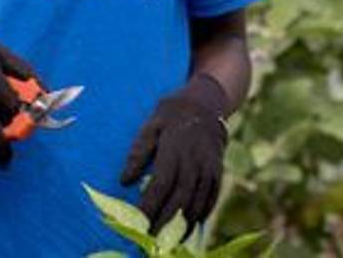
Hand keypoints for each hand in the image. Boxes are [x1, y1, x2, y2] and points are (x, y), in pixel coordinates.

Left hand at [120, 74, 228, 235]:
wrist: (207, 102)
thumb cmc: (172, 113)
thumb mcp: (151, 124)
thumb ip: (138, 151)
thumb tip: (124, 181)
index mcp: (174, 149)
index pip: (161, 185)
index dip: (150, 206)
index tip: (139, 223)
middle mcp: (194, 161)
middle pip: (180, 198)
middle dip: (165, 222)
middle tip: (152, 239)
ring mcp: (209, 167)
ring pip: (197, 202)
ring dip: (184, 224)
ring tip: (170, 240)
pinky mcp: (218, 170)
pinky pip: (212, 197)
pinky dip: (202, 213)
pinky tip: (191, 225)